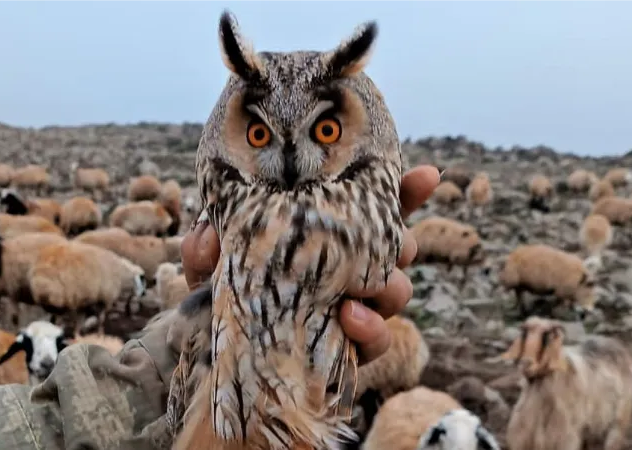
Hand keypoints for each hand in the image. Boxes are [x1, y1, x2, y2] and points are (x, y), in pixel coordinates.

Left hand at [180, 165, 439, 364]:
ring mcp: (353, 311)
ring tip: (364, 286)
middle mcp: (346, 271)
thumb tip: (209, 233)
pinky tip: (351, 318)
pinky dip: (371, 329)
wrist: (218, 361)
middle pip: (398, 248)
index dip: (403, 193)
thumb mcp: (208, 268)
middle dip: (405, 241)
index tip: (426, 175)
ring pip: (397, 291)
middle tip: (397, 241)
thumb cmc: (220, 299)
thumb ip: (204, 249)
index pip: (369, 210)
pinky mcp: (349, 351)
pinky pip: (378, 341)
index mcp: (323, 240)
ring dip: (390, 284)